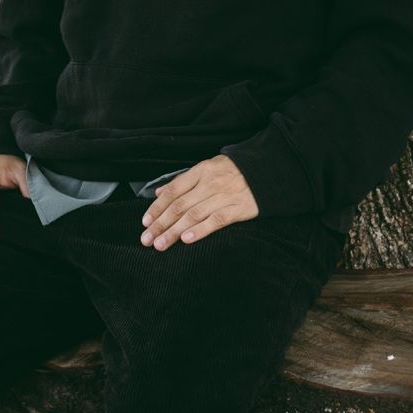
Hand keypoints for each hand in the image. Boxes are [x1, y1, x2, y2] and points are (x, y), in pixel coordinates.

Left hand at [139, 155, 257, 249]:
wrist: (268, 170)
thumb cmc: (234, 171)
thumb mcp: (207, 168)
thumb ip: (183, 181)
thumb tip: (158, 192)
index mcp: (201, 171)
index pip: (173, 191)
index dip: (157, 208)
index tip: (145, 222)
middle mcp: (210, 183)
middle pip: (179, 206)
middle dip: (160, 224)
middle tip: (146, 239)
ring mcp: (225, 196)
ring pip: (194, 215)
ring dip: (174, 232)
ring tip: (160, 244)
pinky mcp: (239, 208)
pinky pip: (217, 220)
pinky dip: (200, 230)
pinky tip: (186, 239)